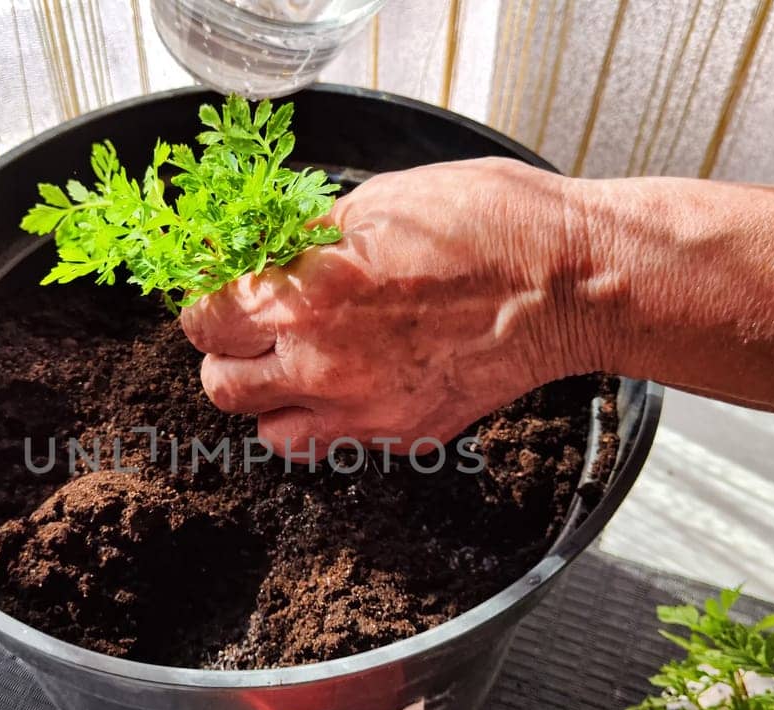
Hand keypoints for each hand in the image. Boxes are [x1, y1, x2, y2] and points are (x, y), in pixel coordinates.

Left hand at [179, 157, 597, 456]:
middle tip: (251, 327)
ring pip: (267, 429)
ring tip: (296, 362)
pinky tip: (351, 380)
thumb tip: (261, 251)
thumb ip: (307, 239)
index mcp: (304, 298)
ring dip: (270, 397)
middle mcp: (321, 366)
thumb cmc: (485, 226)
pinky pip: (333, 442)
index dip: (207, 302)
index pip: (206, 321)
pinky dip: (327, 418)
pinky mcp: (402, 435)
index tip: (219, 292)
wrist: (567, 282)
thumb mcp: (377, 202)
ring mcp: (361, 411)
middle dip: (227, 353)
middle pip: (220, 384)